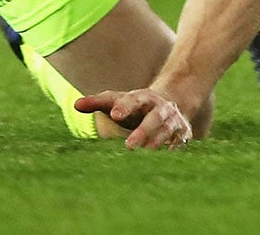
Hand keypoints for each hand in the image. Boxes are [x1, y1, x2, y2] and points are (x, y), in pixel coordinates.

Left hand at [75, 88, 194, 148]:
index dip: (124, 107)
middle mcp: (160, 107)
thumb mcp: (118, 100)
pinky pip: (180, 142)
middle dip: (143, 130)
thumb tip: (76, 105)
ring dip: (157, 142)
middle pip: (154, 117)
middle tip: (129, 146)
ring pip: (167, 130)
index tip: (114, 114)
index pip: (133, 99)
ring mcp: (173, 119)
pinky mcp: (183, 132)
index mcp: (143, 97)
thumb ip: (98, 102)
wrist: (171, 101)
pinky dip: (175, 150)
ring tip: (145, 154)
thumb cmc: (135, 105)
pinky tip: (166, 160)